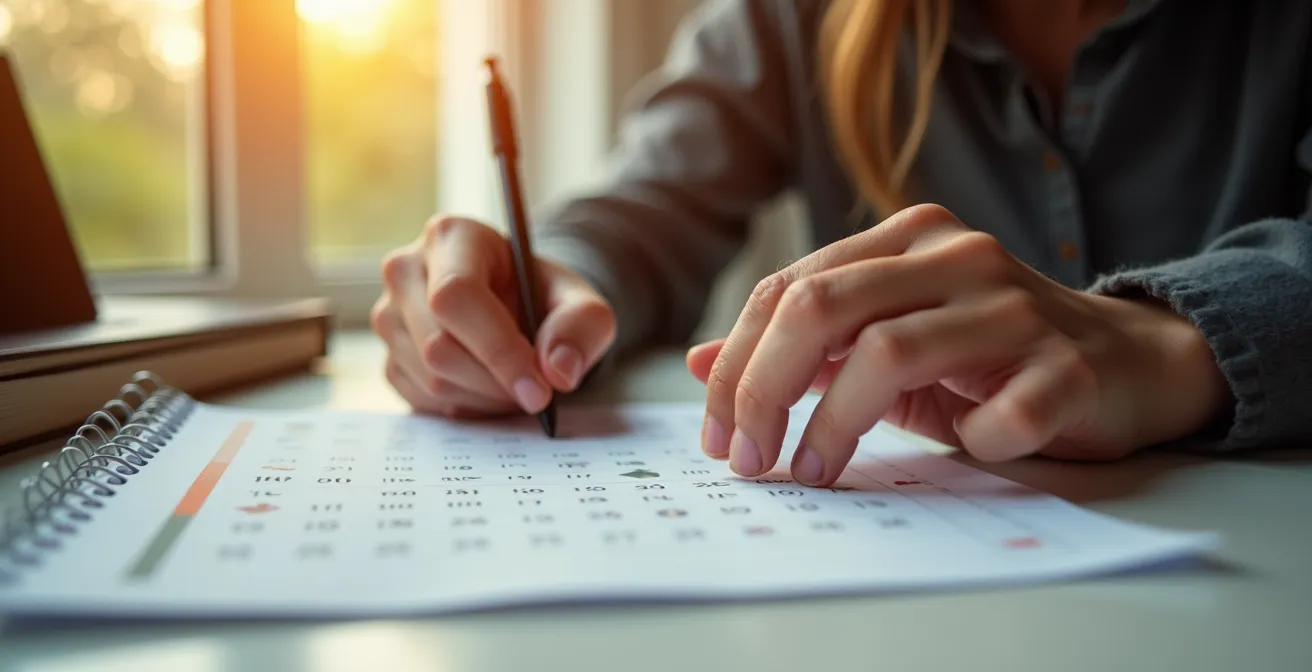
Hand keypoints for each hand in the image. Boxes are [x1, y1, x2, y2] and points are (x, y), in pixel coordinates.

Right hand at [371, 216, 615, 417]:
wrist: (518, 308)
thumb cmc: (544, 298)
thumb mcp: (581, 304)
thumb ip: (582, 327)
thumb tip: (558, 370)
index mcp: (452, 236)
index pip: (458, 295)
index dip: (498, 349)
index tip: (540, 390)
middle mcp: (406, 269)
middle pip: (438, 344)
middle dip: (496, 381)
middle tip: (537, 392)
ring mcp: (388, 314)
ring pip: (430, 378)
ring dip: (484, 398)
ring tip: (516, 384)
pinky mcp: (387, 356)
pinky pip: (421, 399)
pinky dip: (464, 407)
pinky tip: (488, 389)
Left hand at [687, 204, 1228, 485]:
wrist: (1127, 361)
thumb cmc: (986, 359)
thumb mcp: (884, 345)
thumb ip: (801, 349)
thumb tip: (699, 363)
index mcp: (905, 241)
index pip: (788, 290)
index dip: (736, 363)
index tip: (717, 434)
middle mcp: (956, 258)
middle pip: (821, 306)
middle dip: (761, 388)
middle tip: (746, 459)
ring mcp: (1015, 308)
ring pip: (888, 352)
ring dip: (833, 424)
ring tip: (810, 470)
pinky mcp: (1068, 368)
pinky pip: (1000, 412)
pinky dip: (970, 441)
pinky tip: (966, 450)